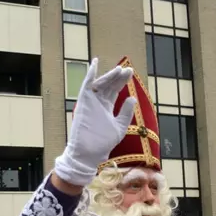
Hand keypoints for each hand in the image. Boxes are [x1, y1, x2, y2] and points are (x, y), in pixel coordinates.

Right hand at [54, 58, 136, 186]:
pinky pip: (86, 85)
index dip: (122, 81)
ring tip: (120, 70)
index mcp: (107, 107)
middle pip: (109, 85)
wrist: (90, 153)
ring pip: (100, 83)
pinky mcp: (84, 102)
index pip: (115, 90)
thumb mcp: (120, 127)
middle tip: (128, 70)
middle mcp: (98, 102)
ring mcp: (91, 101)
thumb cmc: (103, 143)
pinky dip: (90, 74)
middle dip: (118, 77)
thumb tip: (132, 98)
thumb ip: (126, 113)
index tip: (131, 73)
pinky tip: (95, 63)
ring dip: (109, 75)